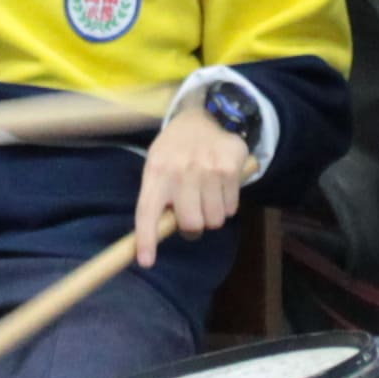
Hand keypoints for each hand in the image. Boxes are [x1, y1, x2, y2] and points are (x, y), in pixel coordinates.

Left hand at [133, 113, 249, 252]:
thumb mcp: (157, 164)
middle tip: (192, 215)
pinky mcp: (230, 168)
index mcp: (156, 172)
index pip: (147, 212)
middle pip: (191, 225)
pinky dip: (227, 203)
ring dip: (212, 215)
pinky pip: (232, 208)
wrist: (205, 116)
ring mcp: (207, 169)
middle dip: (193, 227)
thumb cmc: (175, 150)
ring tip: (207, 196)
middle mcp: (180, 171)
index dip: (146, 240)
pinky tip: (221, 186)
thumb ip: (157, 196)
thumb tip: (159, 234)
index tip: (146, 262)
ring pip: (215, 220)